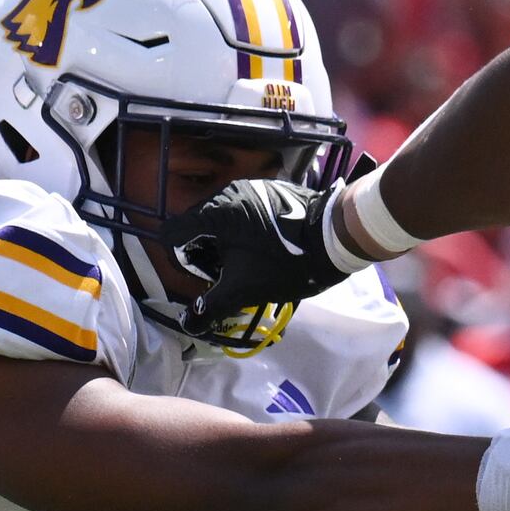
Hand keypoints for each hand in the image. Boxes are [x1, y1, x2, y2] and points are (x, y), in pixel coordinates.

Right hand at [170, 177, 351, 323]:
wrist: (335, 238)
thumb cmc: (284, 263)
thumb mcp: (243, 290)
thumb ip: (211, 306)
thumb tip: (189, 323)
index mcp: (214, 212)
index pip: (174, 232)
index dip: (181, 258)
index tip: (201, 276)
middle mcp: (227, 192)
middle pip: (197, 224)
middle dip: (204, 252)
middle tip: (224, 275)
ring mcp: (251, 187)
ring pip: (221, 218)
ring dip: (224, 242)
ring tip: (244, 264)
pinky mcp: (270, 190)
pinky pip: (243, 211)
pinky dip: (243, 230)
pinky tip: (261, 248)